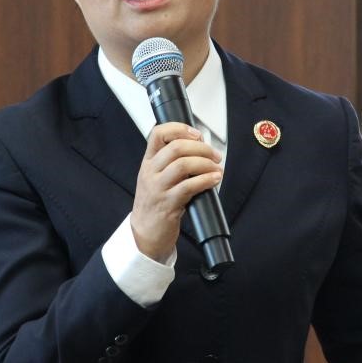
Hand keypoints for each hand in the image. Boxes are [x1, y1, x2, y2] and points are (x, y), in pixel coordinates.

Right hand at [131, 122, 222, 260]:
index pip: (158, 134)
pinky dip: (206, 180)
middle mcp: (150, 172)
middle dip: (201, 148)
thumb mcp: (156, 178)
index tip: (197, 134)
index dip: (179, 129)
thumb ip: (172, 162)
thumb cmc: (155, 204)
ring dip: (206, 164)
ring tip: (216, 168)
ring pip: (183, 165)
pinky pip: (189, 186)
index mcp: (148, 162)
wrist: (145, 233)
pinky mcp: (168, 204)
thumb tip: (200, 147)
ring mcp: (158, 188)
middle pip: (176, 147)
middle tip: (215, 155)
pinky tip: (214, 179)